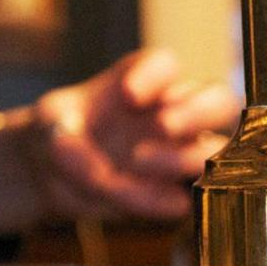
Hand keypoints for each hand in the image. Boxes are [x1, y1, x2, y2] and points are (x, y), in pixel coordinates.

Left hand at [0, 49, 238, 234]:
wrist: (47, 172)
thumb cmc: (55, 130)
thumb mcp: (47, 120)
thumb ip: (63, 128)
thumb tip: (75, 148)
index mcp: (148, 81)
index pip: (170, 66)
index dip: (157, 76)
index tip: (126, 95)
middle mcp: (173, 114)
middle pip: (220, 102)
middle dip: (199, 113)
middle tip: (164, 126)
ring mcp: (178, 155)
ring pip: (215, 151)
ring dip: (182, 157)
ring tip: (138, 160)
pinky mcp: (169, 194)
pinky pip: (181, 199)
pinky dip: (155, 198)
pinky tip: (124, 193)